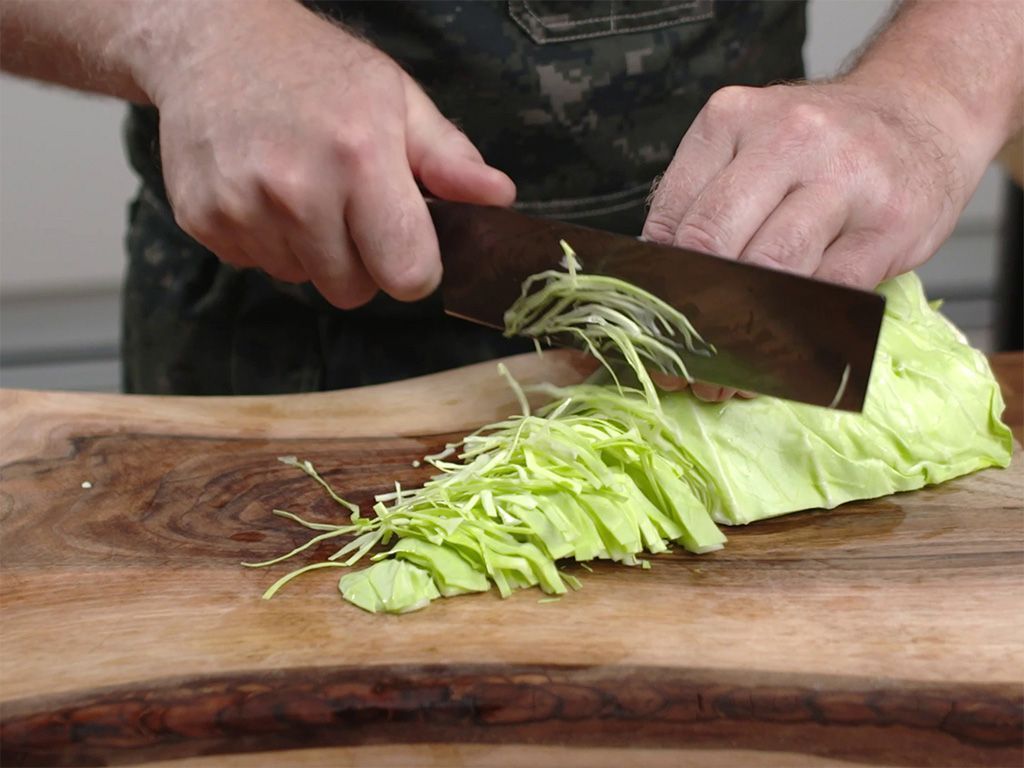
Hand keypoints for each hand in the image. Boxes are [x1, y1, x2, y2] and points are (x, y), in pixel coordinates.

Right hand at [144, 2, 513, 307]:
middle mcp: (298, 191)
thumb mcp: (397, 99)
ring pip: (301, 280)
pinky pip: (255, 265)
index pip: (407, 275)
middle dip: (360, 263)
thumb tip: (500, 197)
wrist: (213, 41)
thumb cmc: (318, 70)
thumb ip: (449, 158)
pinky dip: (266, 240)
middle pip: (352, 292)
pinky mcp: (203, 220)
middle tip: (348, 207)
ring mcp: (243, 208)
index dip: (412, 267)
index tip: (404, 241)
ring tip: (301, 189)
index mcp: (361, 159)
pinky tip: (263, 190)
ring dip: (310, 251)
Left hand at [642, 79, 976, 399]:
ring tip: (725, 374)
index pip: (673, 217)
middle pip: (714, 243)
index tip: (649, 327)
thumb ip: (701, 205)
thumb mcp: (749, 147)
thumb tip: (654, 290)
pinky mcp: (890, 224)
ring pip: (771, 270)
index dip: (654, 284)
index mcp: (731, 119)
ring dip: (742, 332)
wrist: (923, 112)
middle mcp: (786, 138)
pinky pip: (830, 292)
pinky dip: (800, 331)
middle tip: (680, 360)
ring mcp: (844, 178)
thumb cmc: (822, 145)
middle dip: (691, 311)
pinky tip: (781, 356)